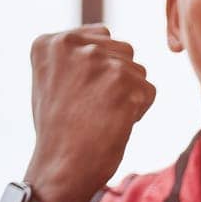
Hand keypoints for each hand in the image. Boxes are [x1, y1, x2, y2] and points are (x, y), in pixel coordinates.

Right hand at [25, 25, 155, 201]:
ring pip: (139, 71)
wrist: (62, 166)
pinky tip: (113, 123)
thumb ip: (76, 53)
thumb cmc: (60, 129)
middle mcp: (74, 44)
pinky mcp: (124, 81)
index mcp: (51, 41)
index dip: (98, 71)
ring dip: (129, 94)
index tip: (77, 94)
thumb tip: (107, 34)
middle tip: (91, 108)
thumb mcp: (54, 79)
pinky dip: (139, 111)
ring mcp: (99, 61)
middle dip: (117, 79)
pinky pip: (149, 91)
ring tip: (100, 115)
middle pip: (123, 51)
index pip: (101, 38)